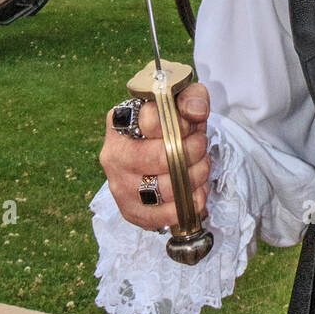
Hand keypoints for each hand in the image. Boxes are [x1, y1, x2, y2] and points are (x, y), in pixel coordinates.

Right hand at [100, 83, 209, 230]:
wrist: (161, 152)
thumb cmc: (172, 125)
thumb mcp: (183, 101)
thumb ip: (191, 97)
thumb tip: (195, 112)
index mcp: (120, 121)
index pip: (152, 119)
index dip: (181, 123)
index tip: (192, 126)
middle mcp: (113, 154)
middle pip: (160, 157)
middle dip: (192, 152)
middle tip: (201, 147)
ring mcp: (119, 185)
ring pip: (162, 188)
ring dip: (193, 178)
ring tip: (201, 168)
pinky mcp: (130, 210)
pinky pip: (160, 216)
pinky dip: (186, 206)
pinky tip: (195, 193)